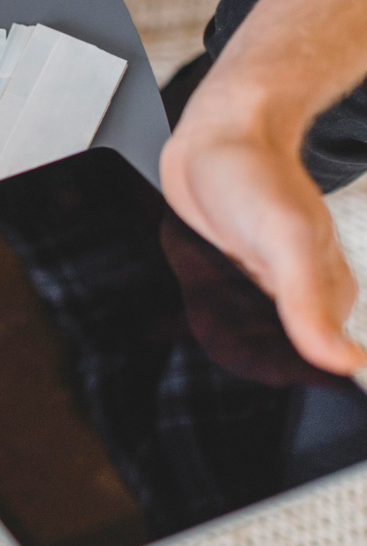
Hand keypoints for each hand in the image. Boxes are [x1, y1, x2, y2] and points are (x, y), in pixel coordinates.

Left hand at [162, 104, 364, 375]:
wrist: (214, 137)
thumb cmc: (253, 178)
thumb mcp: (285, 240)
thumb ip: (308, 302)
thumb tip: (345, 364)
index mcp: (328, 293)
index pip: (325, 361)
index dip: (303, 384)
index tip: (280, 408)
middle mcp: (299, 293)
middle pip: (287, 356)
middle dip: (260, 370)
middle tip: (229, 383)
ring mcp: (264, 286)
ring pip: (255, 339)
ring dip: (233, 349)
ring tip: (209, 356)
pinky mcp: (231, 278)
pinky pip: (227, 316)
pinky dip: (213, 324)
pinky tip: (199, 330)